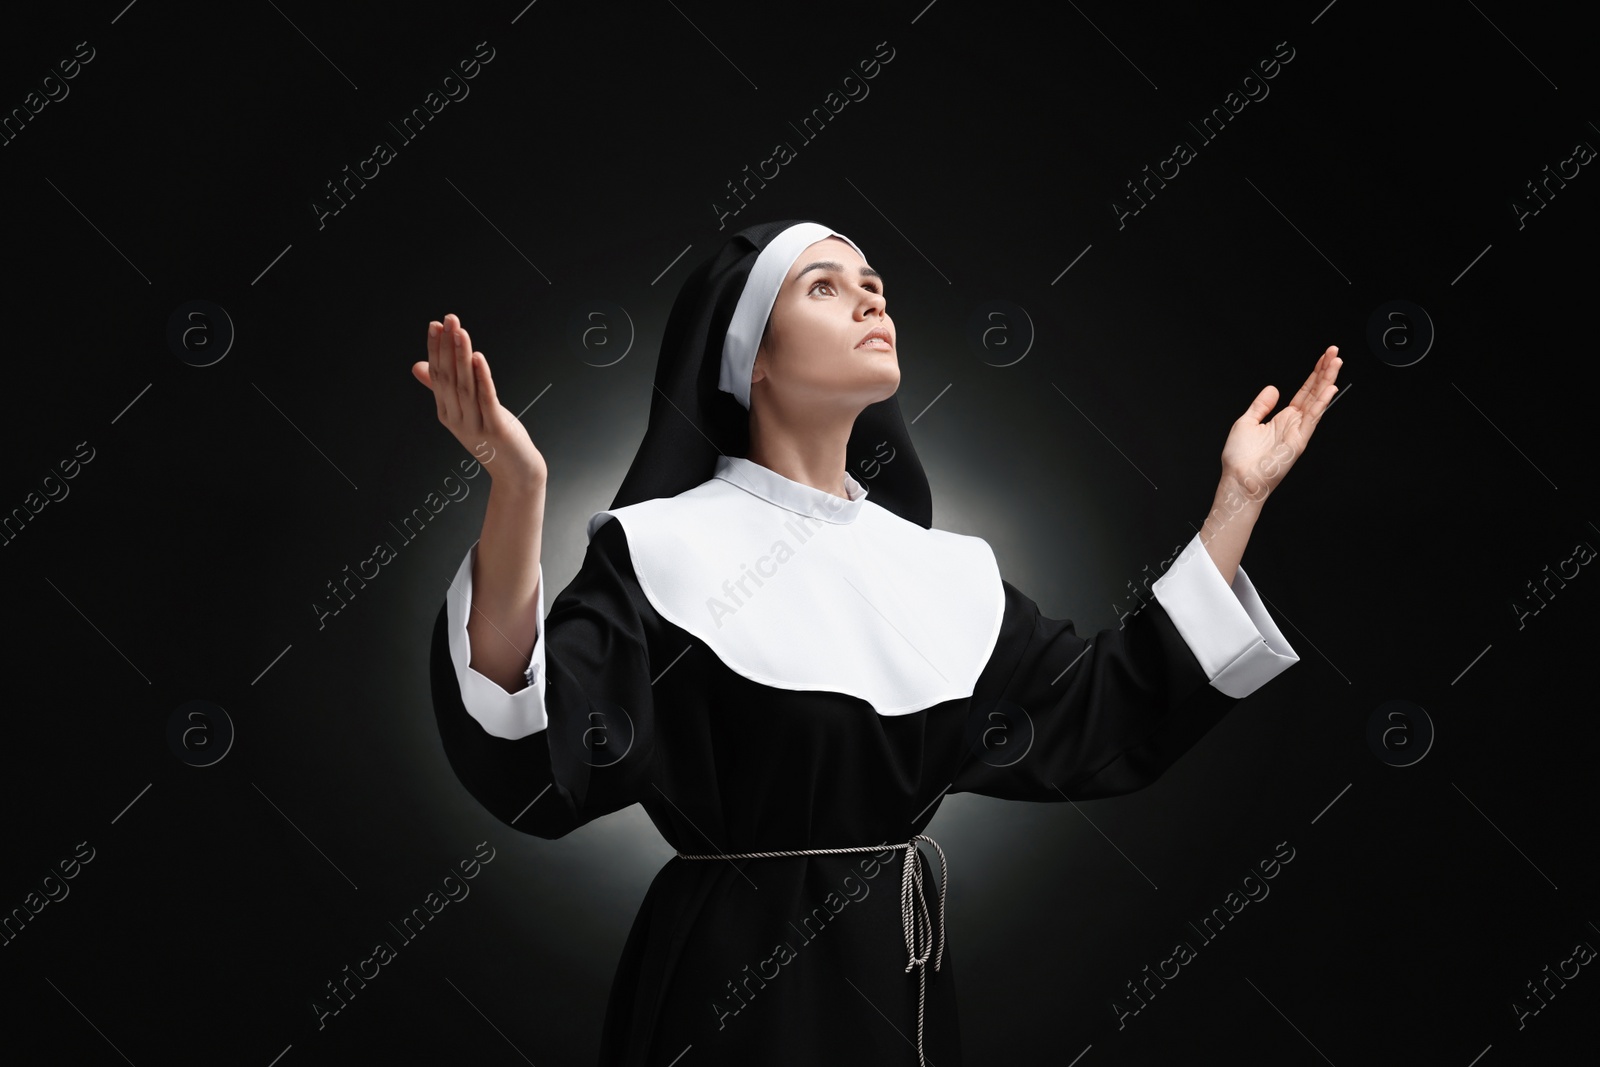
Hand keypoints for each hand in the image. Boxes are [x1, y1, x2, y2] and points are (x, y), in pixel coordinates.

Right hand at [412, 314, 546, 487]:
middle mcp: (457, 419)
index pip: (437, 376)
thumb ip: (443, 389)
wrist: (516, 473)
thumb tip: (418, 366)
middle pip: (448, 378)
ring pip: (465, 386)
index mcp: (447, 413)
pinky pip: (486, 399)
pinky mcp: (495, 430)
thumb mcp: (465, 412)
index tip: (435, 325)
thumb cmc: (493, 440)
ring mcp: (475, 426)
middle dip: (447, 347)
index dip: (436, 350)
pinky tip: (479, 358)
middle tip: (447, 320)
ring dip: (462, 356)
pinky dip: (482, 378)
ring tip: (461, 332)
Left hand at [1220, 345, 1341, 499]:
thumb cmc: (1240, 458)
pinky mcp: (1299, 441)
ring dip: (1327, 381)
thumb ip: (1261, 405)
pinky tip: (1329, 388)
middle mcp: (1294, 423)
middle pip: (1314, 392)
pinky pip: (1312, 418)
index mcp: (1283, 418)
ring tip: (1337, 362)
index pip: (1304, 391)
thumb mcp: (1247, 422)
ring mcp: (1298, 431)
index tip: (1324, 357)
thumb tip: (1273, 388)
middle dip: (1325, 371)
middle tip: (1335, 351)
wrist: (1239, 479)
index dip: (1314, 374)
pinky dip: (1321, 403)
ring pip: (1317, 401)